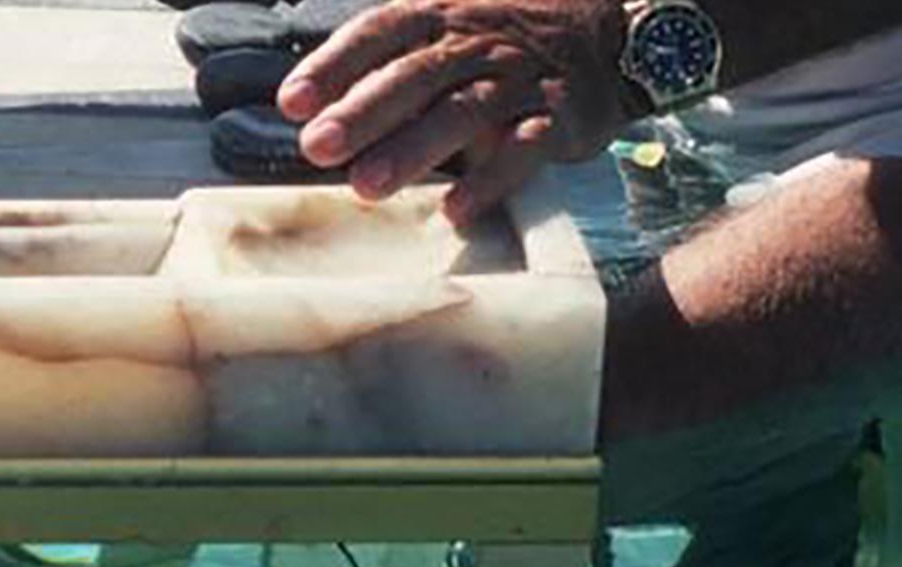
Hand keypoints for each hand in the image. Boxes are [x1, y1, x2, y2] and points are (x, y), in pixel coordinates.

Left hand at [277, 0, 630, 221]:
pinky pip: (521, 152)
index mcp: (444, 16)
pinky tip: (456, 212)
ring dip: (411, 151)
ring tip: (365, 186)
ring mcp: (518, 82)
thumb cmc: (516, 37)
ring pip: (460, 114)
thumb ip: (402, 59)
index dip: (333, 66)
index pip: (379, 33)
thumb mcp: (457, 22)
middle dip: (362, 113)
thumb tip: (330, 104)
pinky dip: (489, 182)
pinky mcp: (557, 118)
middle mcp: (477, 45)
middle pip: (412, 77)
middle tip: (317, 148)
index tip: (291, 103)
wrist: (611, 33)